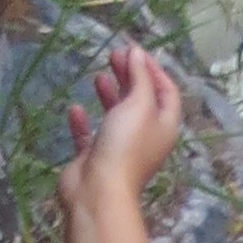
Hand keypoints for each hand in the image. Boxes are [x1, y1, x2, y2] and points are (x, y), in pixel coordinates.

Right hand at [58, 37, 185, 218]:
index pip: (167, 92)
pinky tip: (75, 108)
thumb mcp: (139, 104)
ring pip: (117, 116)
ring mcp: (120, 149)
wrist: (99, 191)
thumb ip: (140, 77)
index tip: (135, 51)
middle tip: (114, 56)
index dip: (153, 69)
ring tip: (99, 75)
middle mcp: (145, 137)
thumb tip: (137, 53)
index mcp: (164, 126)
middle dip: (130, 76)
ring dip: (109, 94)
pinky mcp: (95, 159)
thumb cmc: (125, 145)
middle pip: (141, 100)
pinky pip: (90, 136)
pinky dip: (84, 122)